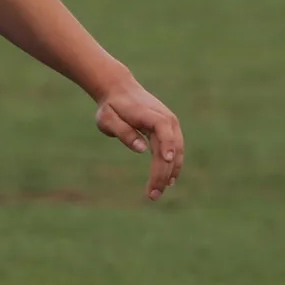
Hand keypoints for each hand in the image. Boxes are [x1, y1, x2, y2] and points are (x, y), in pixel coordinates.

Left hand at [95, 79, 183, 200]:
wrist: (120, 90)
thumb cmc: (111, 106)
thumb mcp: (108, 119)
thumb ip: (124, 132)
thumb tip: (142, 149)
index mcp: (151, 114)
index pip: (164, 130)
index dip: (167, 145)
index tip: (165, 161)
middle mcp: (166, 119)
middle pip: (170, 148)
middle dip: (163, 173)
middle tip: (152, 195)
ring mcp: (171, 125)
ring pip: (176, 152)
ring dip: (169, 173)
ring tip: (157, 193)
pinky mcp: (170, 130)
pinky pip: (175, 150)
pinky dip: (173, 166)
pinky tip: (168, 182)